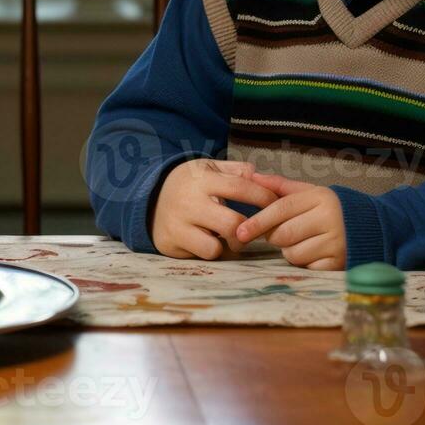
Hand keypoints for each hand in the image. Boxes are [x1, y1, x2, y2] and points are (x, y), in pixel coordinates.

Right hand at [150, 159, 278, 259]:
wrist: (148, 198)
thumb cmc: (189, 184)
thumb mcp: (208, 169)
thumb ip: (235, 171)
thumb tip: (261, 176)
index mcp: (202, 179)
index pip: (240, 187)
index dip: (263, 198)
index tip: (276, 205)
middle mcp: (189, 202)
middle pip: (233, 223)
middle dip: (251, 230)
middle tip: (258, 230)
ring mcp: (178, 224)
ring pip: (217, 247)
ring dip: (231, 245)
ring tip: (232, 238)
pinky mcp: (172, 242)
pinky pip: (204, 255)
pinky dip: (214, 251)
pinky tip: (214, 242)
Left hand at [235, 172, 346, 270]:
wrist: (372, 227)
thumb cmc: (332, 208)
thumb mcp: (311, 192)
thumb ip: (281, 186)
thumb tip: (254, 176)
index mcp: (320, 197)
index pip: (281, 208)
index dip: (258, 220)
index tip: (240, 232)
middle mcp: (330, 219)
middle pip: (284, 234)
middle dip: (274, 236)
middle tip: (281, 233)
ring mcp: (336, 242)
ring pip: (293, 253)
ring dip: (289, 251)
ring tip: (302, 241)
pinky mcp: (339, 263)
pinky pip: (307, 267)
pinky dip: (304, 262)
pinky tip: (313, 252)